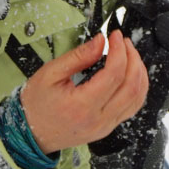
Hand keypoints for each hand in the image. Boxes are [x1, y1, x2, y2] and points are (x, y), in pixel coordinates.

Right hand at [19, 30, 148, 153]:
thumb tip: (100, 41)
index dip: (119, 50)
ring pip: (137, 98)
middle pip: (131, 86)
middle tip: (124, 41)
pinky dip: (138, 88)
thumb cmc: (37, 103)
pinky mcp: (108, 127)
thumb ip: (78, 56)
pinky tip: (132, 73)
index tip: (115, 35)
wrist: (30, 133)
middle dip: (133, 58)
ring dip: (139, 72)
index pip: (113, 75)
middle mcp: (99, 119)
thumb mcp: (51, 73)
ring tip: (130, 53)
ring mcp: (106, 126)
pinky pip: (132, 107)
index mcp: (82, 105)